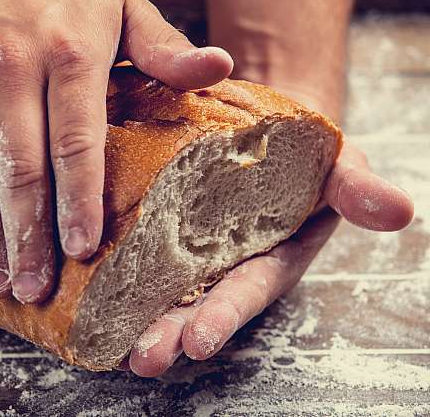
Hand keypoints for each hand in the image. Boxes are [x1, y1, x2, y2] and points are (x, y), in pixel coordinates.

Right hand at [0, 0, 232, 302]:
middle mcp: (12, 70)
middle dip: (26, 236)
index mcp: (69, 55)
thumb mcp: (124, 5)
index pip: (76, 143)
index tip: (80, 250)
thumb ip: (165, 48)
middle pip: (21, 170)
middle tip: (32, 288)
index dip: (77, 200)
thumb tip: (219, 68)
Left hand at [126, 141, 413, 376]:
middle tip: (142, 356)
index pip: (245, 289)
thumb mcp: (335, 165)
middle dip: (170, 331)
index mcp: (267, 254)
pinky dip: (115, 269)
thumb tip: (398, 210)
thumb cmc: (302, 154)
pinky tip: (88, 287)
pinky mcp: (161, 225)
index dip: (225, 314)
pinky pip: (137, 249)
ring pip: (160, 284)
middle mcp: (225, 259)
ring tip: (108, 341)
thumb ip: (356, 189)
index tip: (198, 339)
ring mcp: (190, 246)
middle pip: (196, 300)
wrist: (262, 129)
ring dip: (135, 313)